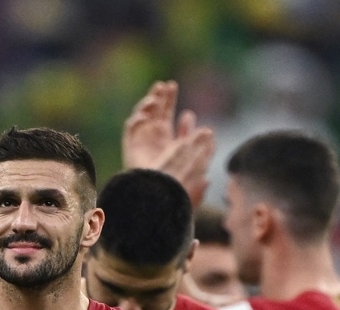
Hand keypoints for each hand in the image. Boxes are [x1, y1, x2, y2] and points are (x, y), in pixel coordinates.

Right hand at [122, 80, 214, 206]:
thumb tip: (208, 131)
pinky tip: (146, 115)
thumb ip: (200, 146)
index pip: (171, 123)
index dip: (176, 111)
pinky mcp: (130, 147)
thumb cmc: (178, 181)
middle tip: (167, 86)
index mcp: (170, 146)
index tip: (180, 97)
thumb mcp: (196, 161)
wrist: (158, 194)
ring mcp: (142, 144)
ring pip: (144, 118)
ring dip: (149, 104)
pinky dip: (137, 118)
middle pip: (157, 116)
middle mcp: (154, 143)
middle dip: (162, 100)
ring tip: (156, 96)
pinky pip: (131, 128)